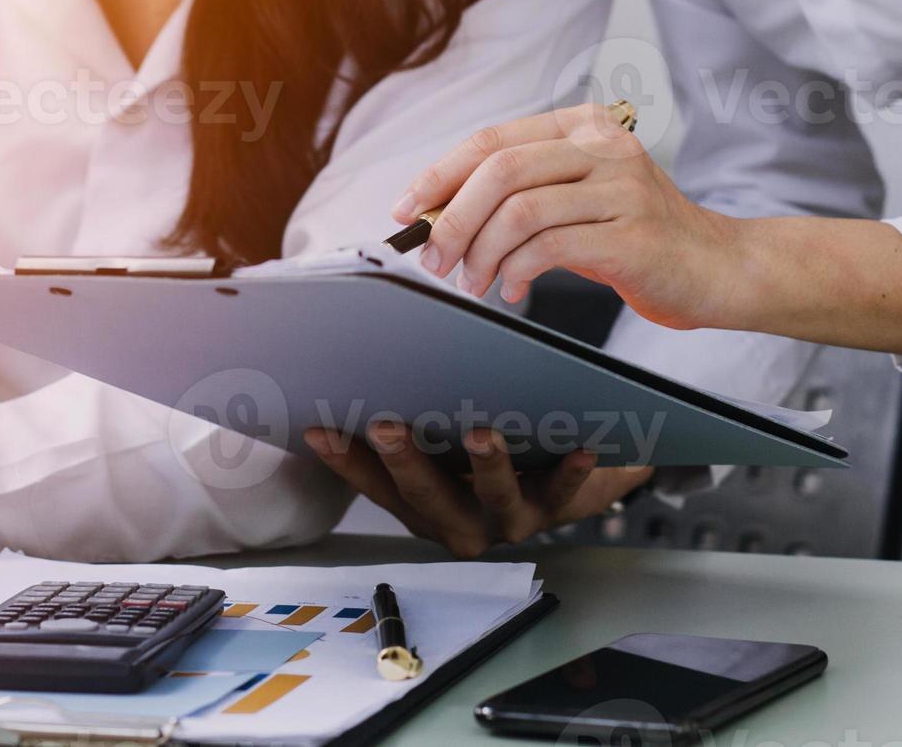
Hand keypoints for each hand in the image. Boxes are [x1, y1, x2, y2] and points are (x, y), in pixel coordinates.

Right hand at [303, 422, 651, 558]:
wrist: (562, 485)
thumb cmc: (486, 461)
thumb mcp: (440, 455)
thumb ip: (408, 432)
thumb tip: (362, 379)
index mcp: (421, 508)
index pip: (375, 486)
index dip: (346, 462)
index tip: (319, 429)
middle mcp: (458, 523)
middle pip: (427, 495)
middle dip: (405, 461)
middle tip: (385, 426)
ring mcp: (505, 521)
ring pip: (493, 498)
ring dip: (488, 467)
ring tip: (481, 435)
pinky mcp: (552, 510)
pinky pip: (562, 492)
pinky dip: (571, 472)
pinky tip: (582, 447)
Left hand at [390, 104, 743, 328]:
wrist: (719, 266)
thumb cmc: (636, 236)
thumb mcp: (576, 198)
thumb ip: (519, 195)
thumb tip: (436, 217)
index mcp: (583, 126)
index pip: (491, 141)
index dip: (439, 176)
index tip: (406, 212)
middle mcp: (604, 147)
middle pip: (499, 171)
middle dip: (451, 219)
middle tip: (433, 258)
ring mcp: (622, 187)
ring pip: (520, 210)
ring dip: (480, 253)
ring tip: (472, 282)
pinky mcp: (633, 233)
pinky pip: (550, 247)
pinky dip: (516, 272)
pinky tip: (512, 290)